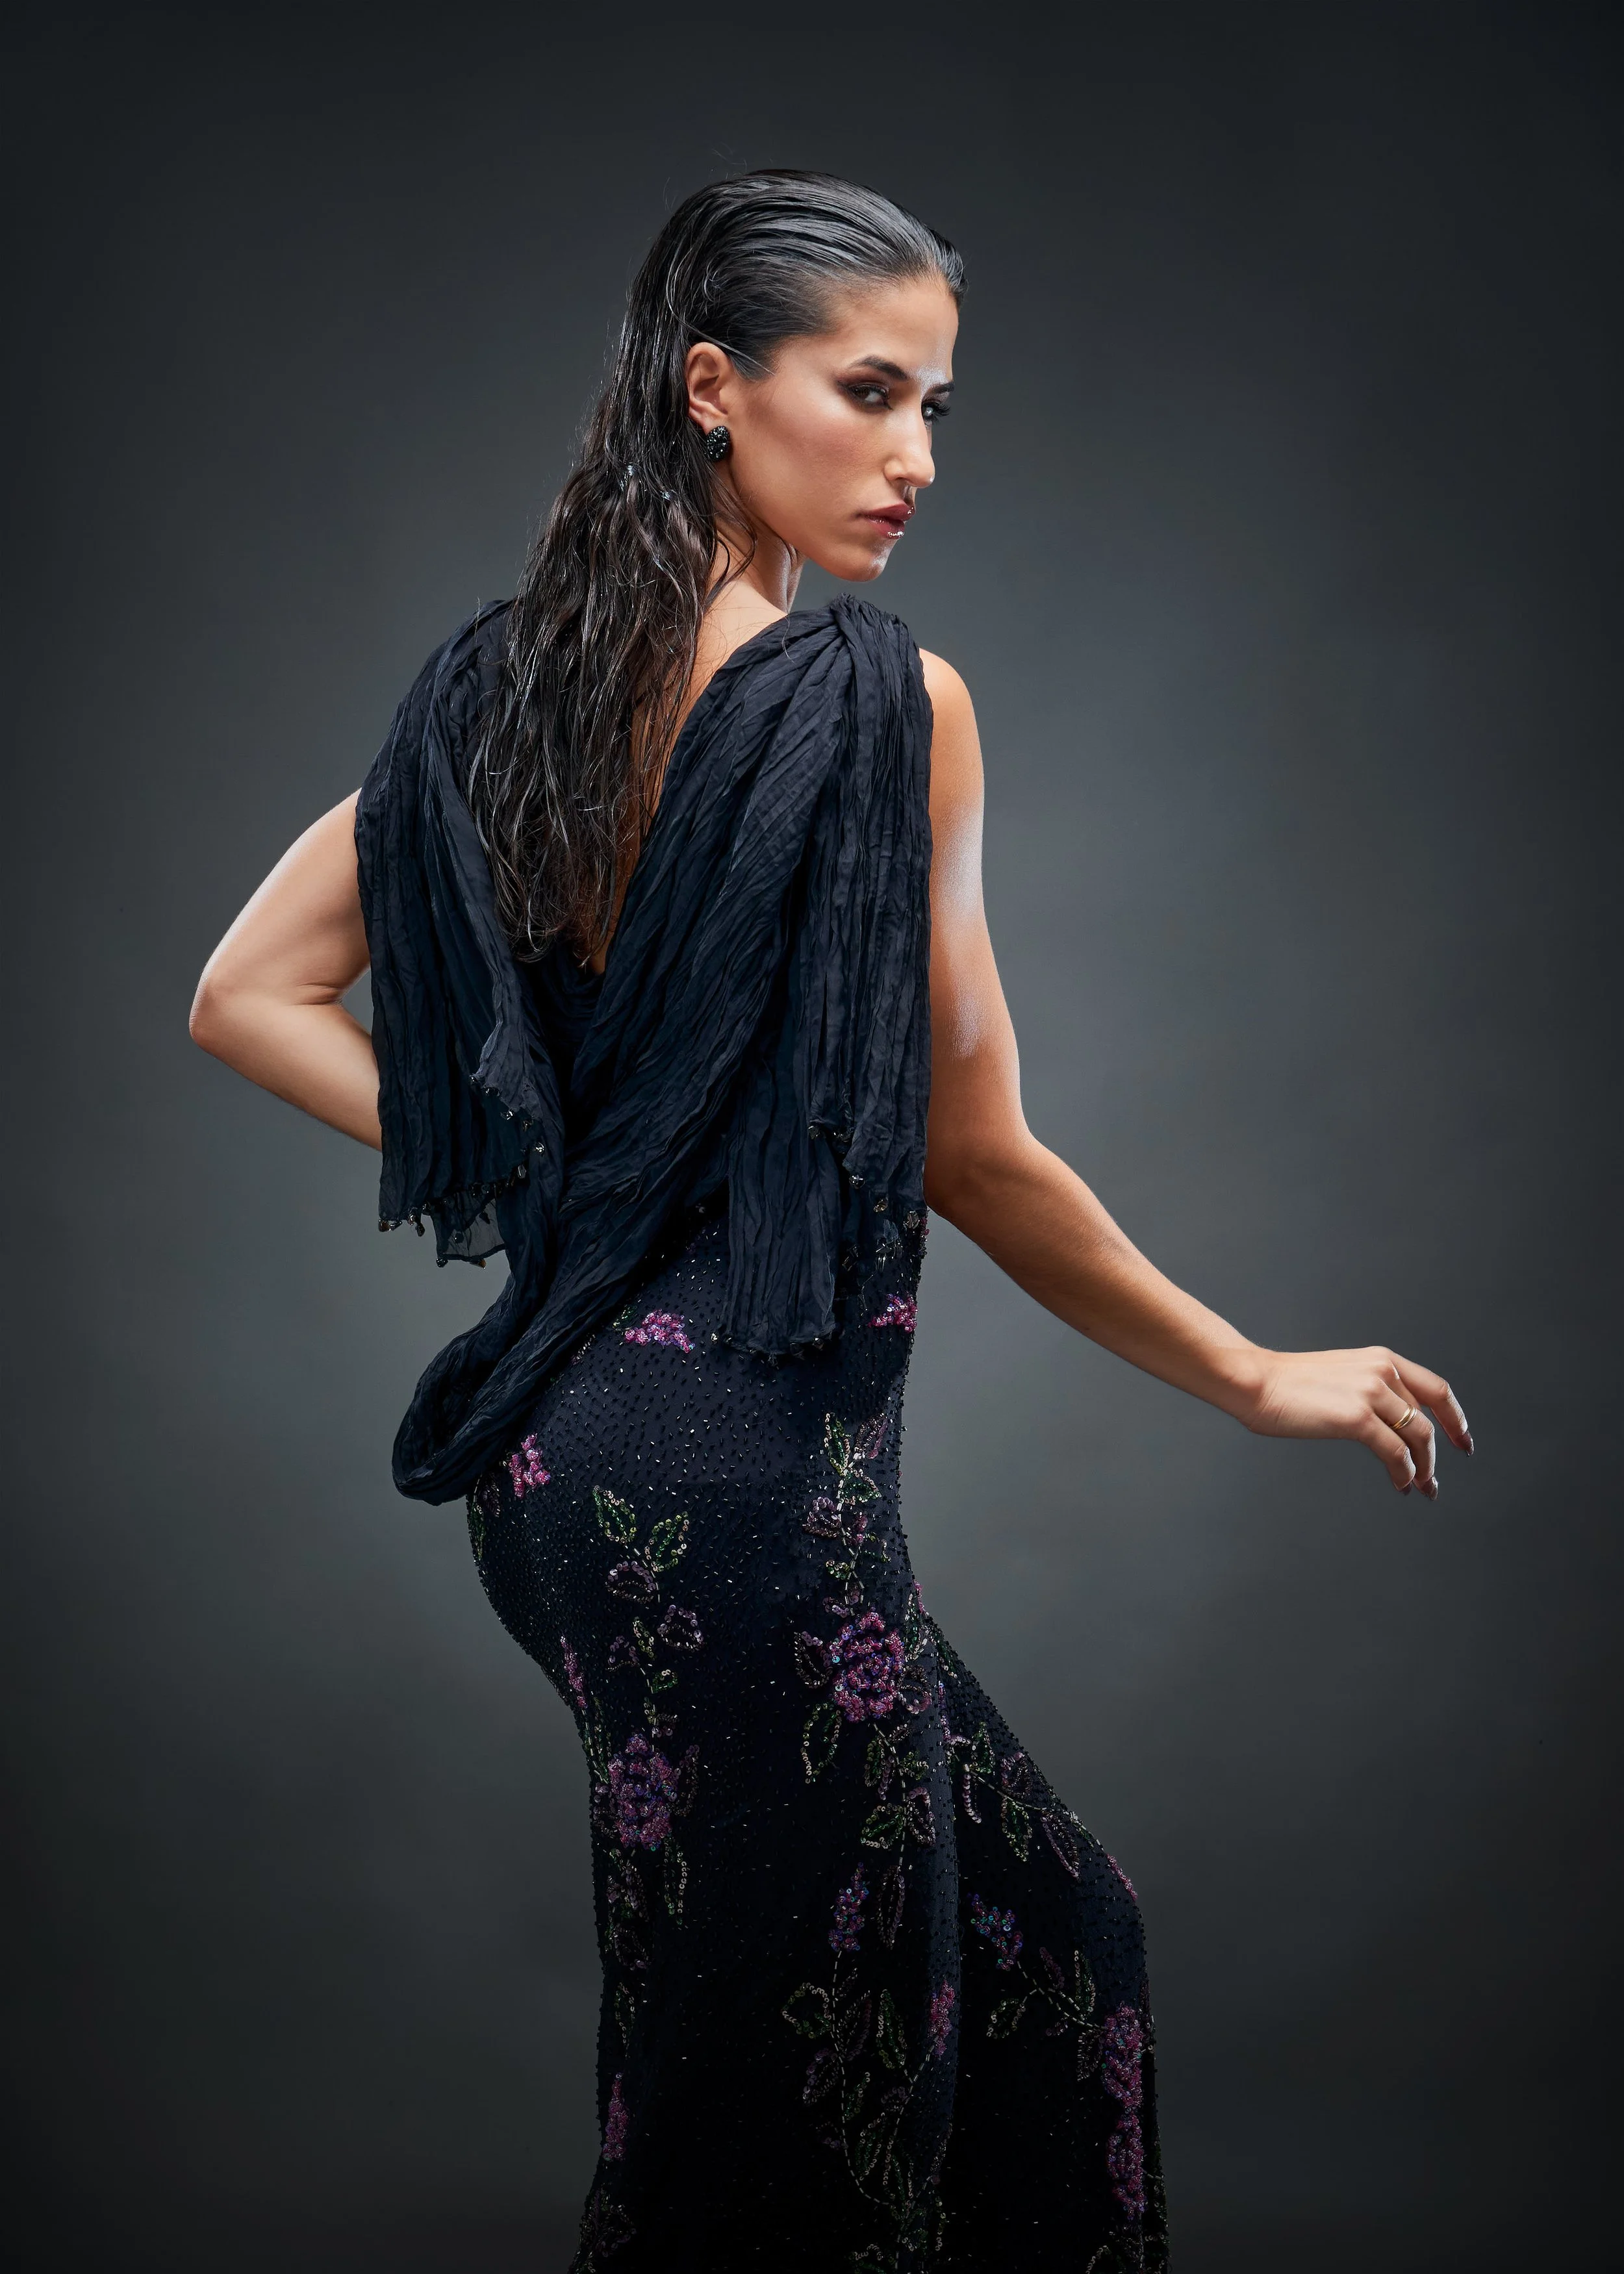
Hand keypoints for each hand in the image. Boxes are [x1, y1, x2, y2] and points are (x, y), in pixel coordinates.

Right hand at [1243, 1347, 1473, 1498]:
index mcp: (1381, 1359)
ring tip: (1419, 1486)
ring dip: (1423, 1467)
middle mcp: (1382, 1371)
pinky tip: (1400, 1483)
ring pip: (1418, 1436)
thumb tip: (1387, 1423)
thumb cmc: (1285, 1384)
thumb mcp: (1340, 1376)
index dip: (1454, 1417)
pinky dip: (1403, 1472)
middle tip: (1436, 1477)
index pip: (1435, 1389)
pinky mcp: (1357, 1418)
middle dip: (1440, 1450)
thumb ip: (1368, 1389)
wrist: (1254, 1381)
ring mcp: (1371, 1394)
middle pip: (1429, 1417)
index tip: (1461, 1439)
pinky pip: (1395, 1452)